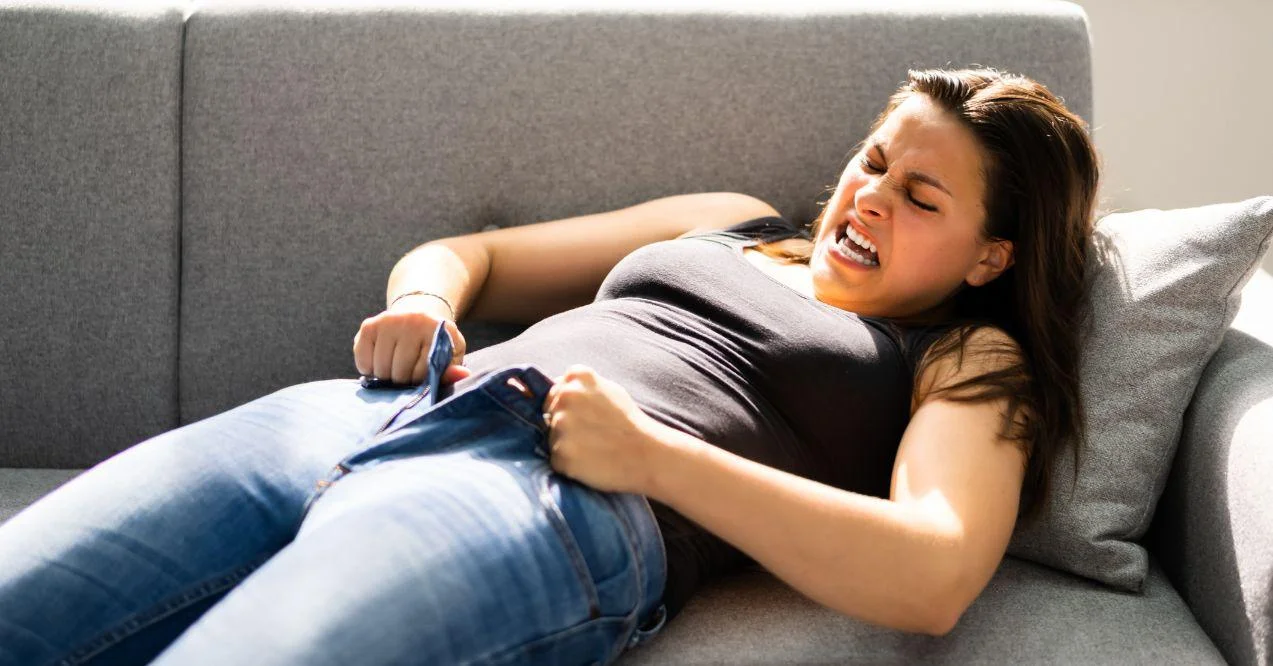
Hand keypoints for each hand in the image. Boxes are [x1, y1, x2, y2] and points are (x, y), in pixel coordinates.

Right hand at [352, 297, 472, 385]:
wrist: (416, 313)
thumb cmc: (435, 342)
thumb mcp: (450, 354)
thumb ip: (453, 368)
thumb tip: (463, 374)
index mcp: (437, 329)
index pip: (423, 373)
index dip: (420, 382)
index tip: (422, 377)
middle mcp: (412, 321)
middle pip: (399, 373)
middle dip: (402, 381)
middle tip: (406, 375)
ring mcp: (388, 321)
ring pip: (381, 369)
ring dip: (386, 376)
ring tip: (395, 369)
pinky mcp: (369, 325)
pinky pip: (364, 361)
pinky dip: (369, 369)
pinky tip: (379, 362)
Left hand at [542, 365, 661, 494]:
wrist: (647, 455)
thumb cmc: (631, 424)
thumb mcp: (610, 390)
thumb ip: (583, 388)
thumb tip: (561, 392)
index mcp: (577, 377)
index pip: (555, 390)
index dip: (568, 407)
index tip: (586, 418)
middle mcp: (565, 397)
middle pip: (549, 413)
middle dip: (564, 424)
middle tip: (591, 435)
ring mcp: (561, 426)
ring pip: (550, 437)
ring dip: (566, 445)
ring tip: (592, 449)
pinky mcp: (560, 453)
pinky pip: (556, 459)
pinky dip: (568, 464)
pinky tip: (590, 463)